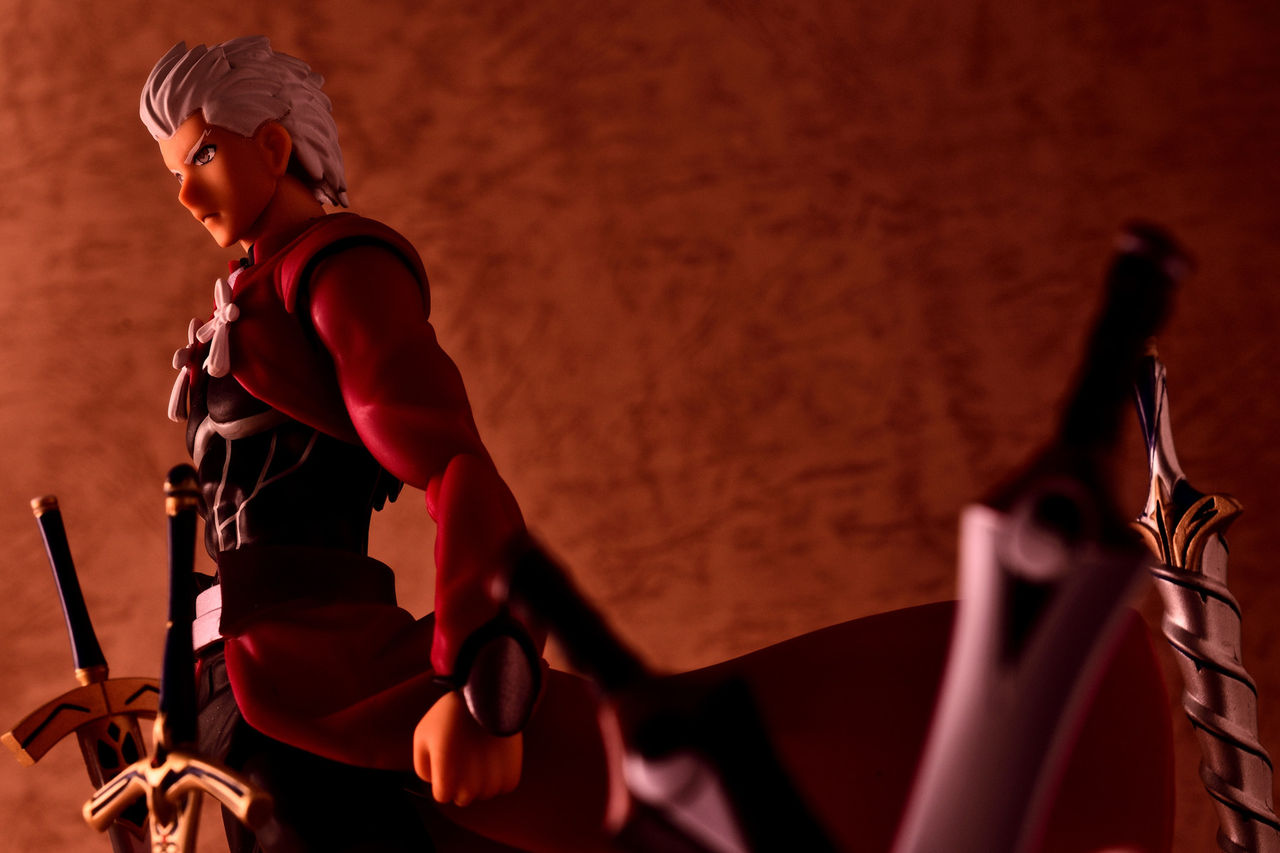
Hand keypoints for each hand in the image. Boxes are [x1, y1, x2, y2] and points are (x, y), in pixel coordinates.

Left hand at [413, 690, 522, 805]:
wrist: (488, 692)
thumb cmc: (450, 713)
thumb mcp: (422, 736)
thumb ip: (422, 766)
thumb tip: (435, 783)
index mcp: (445, 778)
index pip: (442, 795)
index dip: (442, 777)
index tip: (448, 758)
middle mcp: (469, 786)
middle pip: (463, 797)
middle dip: (461, 780)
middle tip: (465, 752)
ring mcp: (492, 782)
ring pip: (484, 793)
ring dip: (482, 778)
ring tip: (481, 749)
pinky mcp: (512, 775)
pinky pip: (504, 786)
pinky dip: (500, 774)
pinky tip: (495, 754)